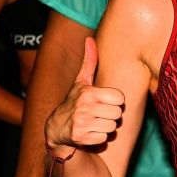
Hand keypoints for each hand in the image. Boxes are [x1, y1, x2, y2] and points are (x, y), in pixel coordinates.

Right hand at [45, 37, 124, 151]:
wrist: (56, 128)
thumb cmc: (74, 102)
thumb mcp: (81, 82)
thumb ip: (89, 61)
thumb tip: (89, 38)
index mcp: (88, 92)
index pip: (120, 98)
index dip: (114, 101)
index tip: (104, 102)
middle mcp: (84, 107)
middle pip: (117, 114)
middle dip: (111, 115)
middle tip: (99, 114)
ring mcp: (82, 123)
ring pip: (112, 127)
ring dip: (106, 127)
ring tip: (94, 123)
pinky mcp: (81, 138)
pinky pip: (104, 138)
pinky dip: (99, 138)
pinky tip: (90, 133)